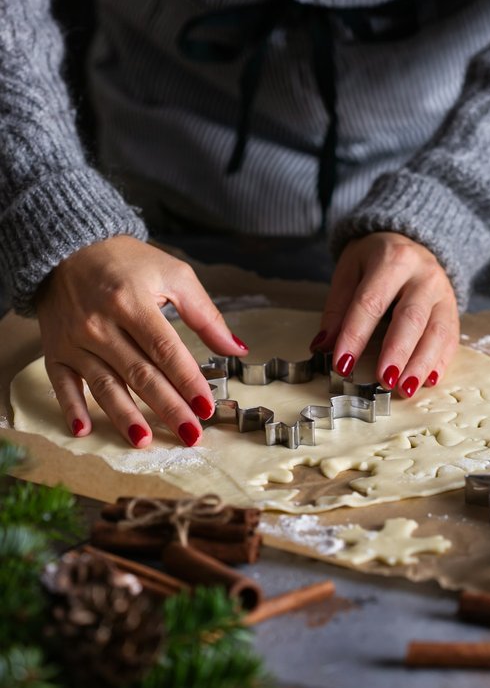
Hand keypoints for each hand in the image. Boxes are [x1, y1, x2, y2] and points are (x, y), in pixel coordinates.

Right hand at [35, 236, 247, 446]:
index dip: (187, 380)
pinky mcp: (55, 350)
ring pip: (104, 385)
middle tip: (190, 435)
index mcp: (132, 301)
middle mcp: (100, 323)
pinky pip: (62, 384)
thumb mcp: (172, 273)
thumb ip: (205, 314)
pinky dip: (71, 409)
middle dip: (167, 407)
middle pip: (139, 374)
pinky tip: (84, 431)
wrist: (67, 247)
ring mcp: (75, 340)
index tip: (206, 406)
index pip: (165, 349)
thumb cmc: (126, 262)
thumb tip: (237, 349)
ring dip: (124, 416)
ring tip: (144, 441)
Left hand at [311, 232, 458, 397]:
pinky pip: (451, 338)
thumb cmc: (374, 260)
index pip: (371, 302)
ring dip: (421, 363)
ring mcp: (443, 292)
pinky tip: (429, 381)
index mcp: (392, 259)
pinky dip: (440, 362)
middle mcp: (423, 274)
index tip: (342, 364)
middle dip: (397, 352)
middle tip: (383, 380)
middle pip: (411, 317)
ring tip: (405, 389)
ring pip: (436, 331)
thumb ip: (337, 308)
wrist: (408, 242)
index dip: (355, 335)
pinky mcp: (453, 309)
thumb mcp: (349, 272)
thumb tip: (322, 345)